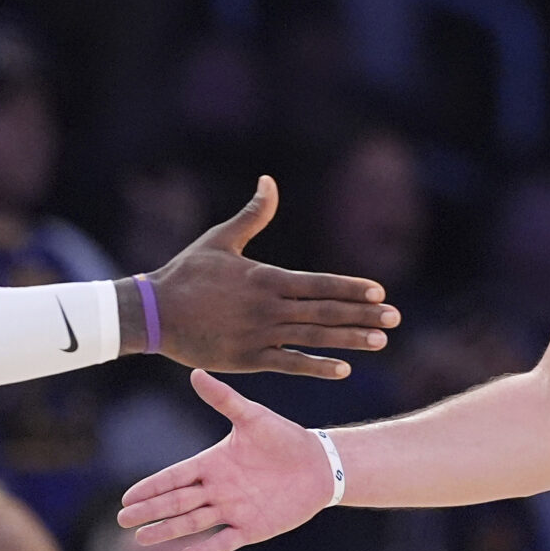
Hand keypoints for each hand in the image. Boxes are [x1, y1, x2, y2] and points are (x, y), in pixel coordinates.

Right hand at [119, 373, 334, 550]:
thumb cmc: (285, 437)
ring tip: (141, 540)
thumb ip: (223, 398)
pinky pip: (224, 541)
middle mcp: (217, 489)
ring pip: (192, 523)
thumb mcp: (252, 417)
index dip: (151, 487)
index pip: (174, 477)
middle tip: (122, 520)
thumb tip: (195, 371)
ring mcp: (233, 510)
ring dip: (167, 531)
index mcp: (213, 463)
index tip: (127, 497)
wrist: (319, 464)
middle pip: (176, 502)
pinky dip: (205, 550)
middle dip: (150, 511)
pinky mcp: (252, 528)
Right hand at [140, 177, 397, 377]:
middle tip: (396, 319)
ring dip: (350, 340)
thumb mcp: (220, 239)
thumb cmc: (186, 274)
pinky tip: (343, 370)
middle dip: (363, 315)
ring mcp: (258, 335)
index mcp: (265, 277)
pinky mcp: (246, 359)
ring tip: (380, 342)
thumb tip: (269, 180)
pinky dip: (316, 367)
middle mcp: (268, 306)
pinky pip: (289, 364)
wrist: (154, 312)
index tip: (380, 293)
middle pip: (325, 311)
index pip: (319, 283)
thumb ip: (252, 214)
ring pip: (313, 338)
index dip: (351, 289)